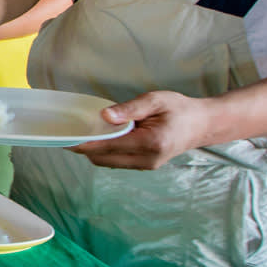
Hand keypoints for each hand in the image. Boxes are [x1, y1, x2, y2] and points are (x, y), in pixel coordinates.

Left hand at [70, 91, 211, 169]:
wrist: (203, 124)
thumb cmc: (180, 109)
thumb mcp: (155, 100)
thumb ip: (129, 109)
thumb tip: (104, 116)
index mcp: (150, 143)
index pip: (108, 146)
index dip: (83, 144)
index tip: (64, 139)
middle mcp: (147, 159)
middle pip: (103, 159)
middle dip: (84, 148)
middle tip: (67, 133)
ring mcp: (146, 166)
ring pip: (108, 163)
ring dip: (94, 151)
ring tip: (82, 133)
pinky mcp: (145, 166)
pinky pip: (117, 161)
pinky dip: (105, 152)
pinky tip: (101, 138)